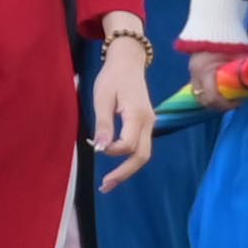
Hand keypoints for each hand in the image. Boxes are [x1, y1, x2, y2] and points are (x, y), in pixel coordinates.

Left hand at [88, 36, 157, 185]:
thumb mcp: (102, 97)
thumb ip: (103, 124)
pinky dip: (129, 158)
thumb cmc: (112, 77)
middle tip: (105, 186)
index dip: (113, 150)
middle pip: (142, 156)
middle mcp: (149, 122)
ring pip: (143, 153)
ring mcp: (150, 123)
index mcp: (138, 115)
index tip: (97, 146)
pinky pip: (141, 146)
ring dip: (127, 169)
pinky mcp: (146, 123)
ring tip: (109, 182)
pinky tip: (116, 164)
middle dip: (124, 173)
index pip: (129, 145)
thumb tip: (101, 149)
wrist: (128, 61)